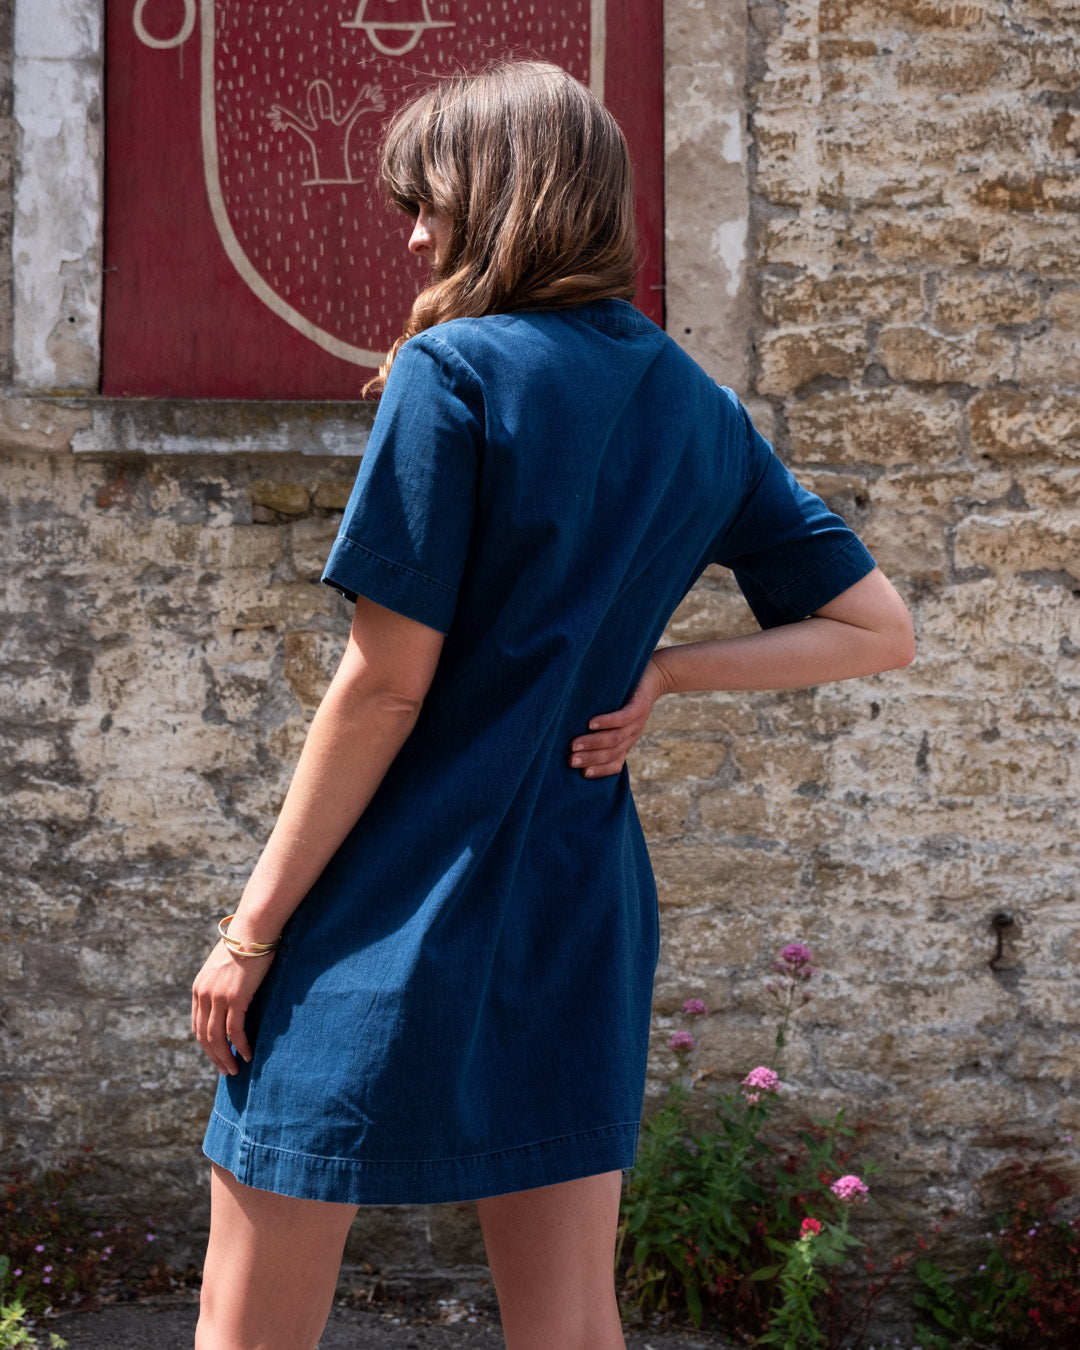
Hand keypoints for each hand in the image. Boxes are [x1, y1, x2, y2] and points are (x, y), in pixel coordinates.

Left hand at [191, 941, 274, 1075]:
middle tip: (226, 1070)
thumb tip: (233, 992)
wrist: (253, 930)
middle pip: (204, 1036)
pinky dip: (241, 1046)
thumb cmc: (245, 943)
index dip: (207, 1044)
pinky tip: (247, 1055)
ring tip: (234, 1069)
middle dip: (215, 1056)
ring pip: (217, 1038)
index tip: (218, 1055)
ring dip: (225, 1057)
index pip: (197, 1025)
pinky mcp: (234, 998)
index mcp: (199, 988)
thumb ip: (222, 981)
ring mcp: (217, 997)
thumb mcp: (225, 964)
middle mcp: (204, 995)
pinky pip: (235, 1031)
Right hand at [569, 657, 670, 777]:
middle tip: (571, 761)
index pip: (615, 763)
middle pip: (612, 753)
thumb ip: (601, 729)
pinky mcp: (639, 706)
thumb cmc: (626, 697)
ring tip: (574, 745)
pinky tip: (591, 723)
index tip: (582, 773)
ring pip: (615, 738)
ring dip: (593, 743)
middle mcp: (632, 735)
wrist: (654, 677)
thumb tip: (571, 740)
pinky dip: (606, 722)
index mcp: (627, 742)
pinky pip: (623, 718)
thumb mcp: (616, 717)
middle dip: (590, 758)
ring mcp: (637, 722)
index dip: (600, 770)